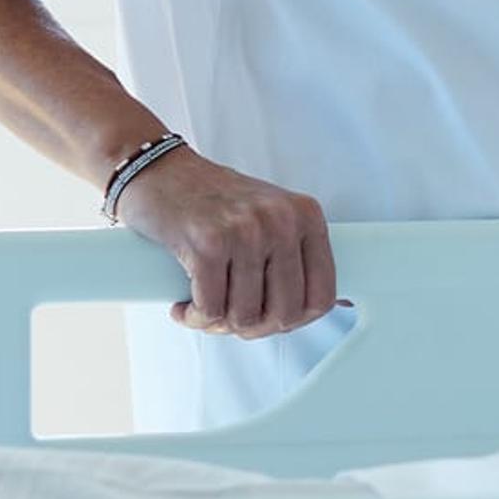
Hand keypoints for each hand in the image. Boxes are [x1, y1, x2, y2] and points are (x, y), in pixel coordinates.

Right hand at [117, 149, 338, 336]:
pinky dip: (194, 317)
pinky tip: (184, 307)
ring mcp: (245, 232)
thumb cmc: (211, 199)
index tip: (271, 319)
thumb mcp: (269, 216)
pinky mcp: (207, 244)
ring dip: (218, 323)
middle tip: (230, 318)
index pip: (322, 296)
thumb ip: (297, 256)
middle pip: (284, 314)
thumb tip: (340, 306)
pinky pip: (210, 310)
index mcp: (305, 215)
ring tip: (203, 308)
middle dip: (254, 328)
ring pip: (244, 316)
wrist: (157, 170)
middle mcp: (281, 221)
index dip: (296, 320)